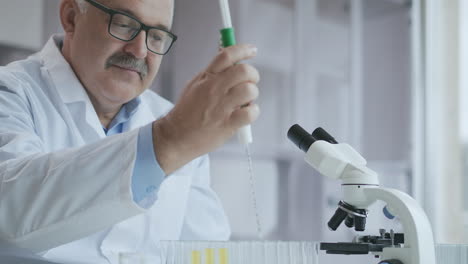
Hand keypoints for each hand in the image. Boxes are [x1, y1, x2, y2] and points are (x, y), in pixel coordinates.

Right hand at [153, 44, 259, 173]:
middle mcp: (213, 89)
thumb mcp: (195, 85)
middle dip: (253, 75)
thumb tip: (232, 62)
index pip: (226, 55)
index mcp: (206, 77)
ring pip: (249, 90)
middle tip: (250, 82)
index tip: (252, 50)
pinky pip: (250, 112)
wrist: (175, 136)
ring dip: (252, 95)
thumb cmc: (187, 112)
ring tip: (245, 101)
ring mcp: (220, 107)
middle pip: (243, 70)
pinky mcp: (227, 124)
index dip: (243, 49)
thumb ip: (212, 74)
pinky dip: (253, 112)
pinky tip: (245, 113)